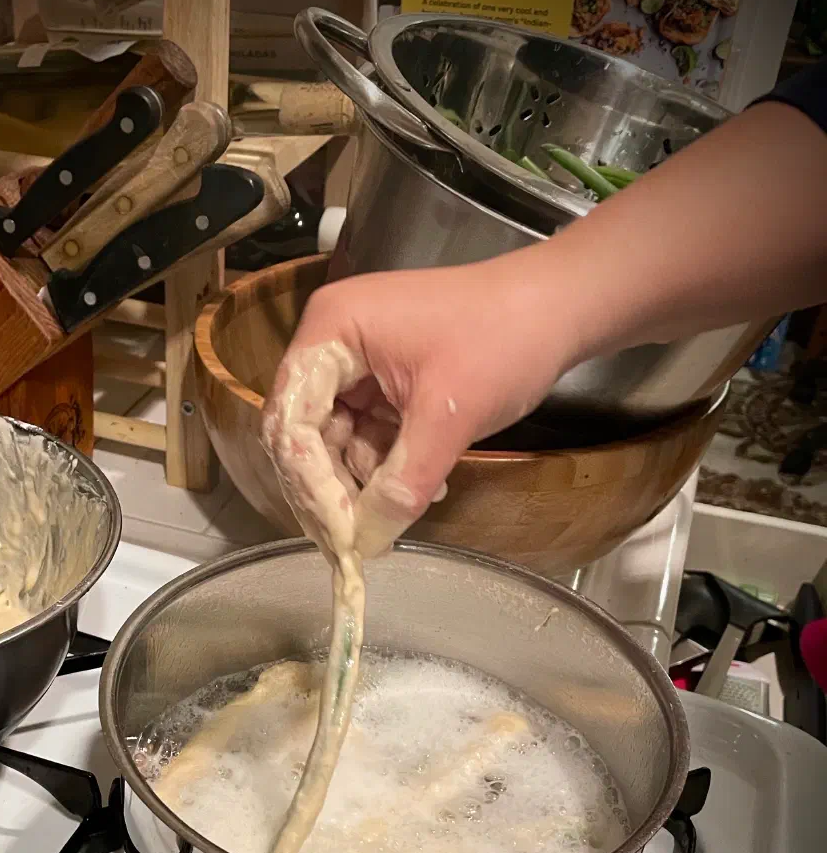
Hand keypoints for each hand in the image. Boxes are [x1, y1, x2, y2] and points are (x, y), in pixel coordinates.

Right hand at [261, 250, 579, 557]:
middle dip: (333, 492)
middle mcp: (331, 344)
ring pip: (334, 445)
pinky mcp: (380, 382)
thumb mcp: (450, 415)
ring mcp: (355, 364)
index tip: (340, 535)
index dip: (311, 483)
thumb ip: (402, 482)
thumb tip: (366, 544)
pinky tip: (422, 486)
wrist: (560, 307)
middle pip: (306, 437)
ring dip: (364, 484)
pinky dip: (387, 468)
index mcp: (332, 331)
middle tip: (357, 543)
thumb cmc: (505, 337)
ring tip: (409, 506)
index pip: (293, 421)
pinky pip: (364, 437)